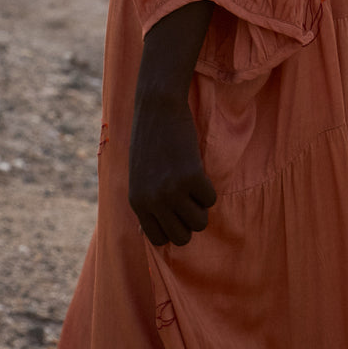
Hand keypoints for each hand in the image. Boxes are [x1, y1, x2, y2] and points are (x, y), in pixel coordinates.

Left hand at [128, 90, 216, 246]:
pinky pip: (210, 199)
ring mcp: (172, 190)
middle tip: (188, 198)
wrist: (157, 108)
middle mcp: (153, 201)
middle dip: (189, 220)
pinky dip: (209, 189)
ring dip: (201, 206)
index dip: (172, 228)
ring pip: (199, 222)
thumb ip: (144, 204)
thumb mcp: (139, 177)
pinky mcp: (191, 176)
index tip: (176, 211)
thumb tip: (145, 234)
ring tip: (193, 185)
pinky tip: (198, 171)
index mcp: (137, 202)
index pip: (159, 239)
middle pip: (182, 237)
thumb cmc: (149, 141)